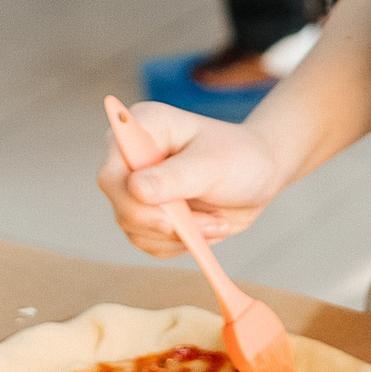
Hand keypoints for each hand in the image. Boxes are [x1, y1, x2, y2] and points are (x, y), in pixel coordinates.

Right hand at [95, 101, 289, 255]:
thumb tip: (135, 190)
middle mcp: (131, 157)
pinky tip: (206, 226)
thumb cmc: (240, 157)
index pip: (111, 173)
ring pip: (135, 229)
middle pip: (120, 206)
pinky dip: (180, 243)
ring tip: (212, 220)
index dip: (130, 201)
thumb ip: (175, 177)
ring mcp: (137, 187)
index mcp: (141, 128)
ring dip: (178, 236)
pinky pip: (150, 241)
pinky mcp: (149, 211)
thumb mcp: (212, 165)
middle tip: (202, 223)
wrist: (260, 173)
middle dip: (163, 223)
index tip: (168, 217)